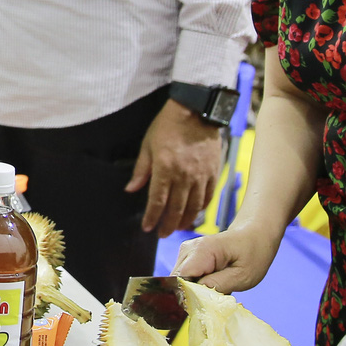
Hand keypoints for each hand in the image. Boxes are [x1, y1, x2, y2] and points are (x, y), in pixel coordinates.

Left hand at [127, 99, 222, 235]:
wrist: (196, 111)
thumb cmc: (167, 126)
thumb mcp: (148, 145)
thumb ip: (141, 170)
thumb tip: (131, 190)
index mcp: (164, 169)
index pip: (157, 201)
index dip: (152, 217)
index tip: (147, 228)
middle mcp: (184, 175)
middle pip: (176, 208)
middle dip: (168, 224)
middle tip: (163, 234)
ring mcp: (201, 175)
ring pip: (194, 206)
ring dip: (185, 220)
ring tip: (178, 228)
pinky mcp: (214, 172)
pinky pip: (208, 196)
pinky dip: (201, 208)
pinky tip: (194, 213)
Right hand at [171, 222, 281, 293]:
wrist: (254, 236)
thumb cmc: (253, 254)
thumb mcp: (243, 276)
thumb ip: (218, 285)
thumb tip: (194, 295)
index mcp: (202, 250)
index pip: (180, 279)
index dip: (189, 295)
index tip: (208, 302)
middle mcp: (188, 249)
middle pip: (178, 281)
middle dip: (194, 294)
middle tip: (217, 295)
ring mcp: (185, 252)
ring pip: (180, 281)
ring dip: (196, 290)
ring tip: (218, 286)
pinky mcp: (187, 257)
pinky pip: (185, 278)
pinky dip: (197, 285)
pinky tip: (213, 281)